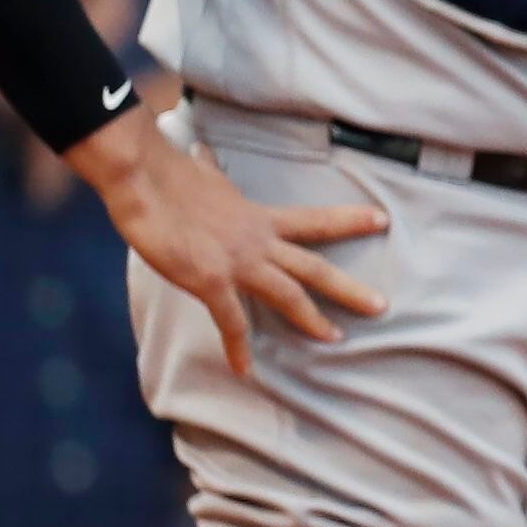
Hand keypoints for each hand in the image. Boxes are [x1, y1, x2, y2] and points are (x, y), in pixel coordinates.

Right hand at [67, 110, 388, 374]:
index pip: (314, 220)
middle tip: (381, 305)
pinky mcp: (211, 280)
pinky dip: (238, 347)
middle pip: (314, 266)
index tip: (381, 220)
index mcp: (258, 217)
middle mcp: (258, 241)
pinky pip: (231, 321)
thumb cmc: (169, 175)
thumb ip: (209, 174)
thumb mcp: (201, 175)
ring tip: (337, 339)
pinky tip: (246, 370)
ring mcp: (238, 262)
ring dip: (313, 319)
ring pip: (288, 294)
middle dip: (349, 287)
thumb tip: (201, 156)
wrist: (144, 181)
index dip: (349, 220)